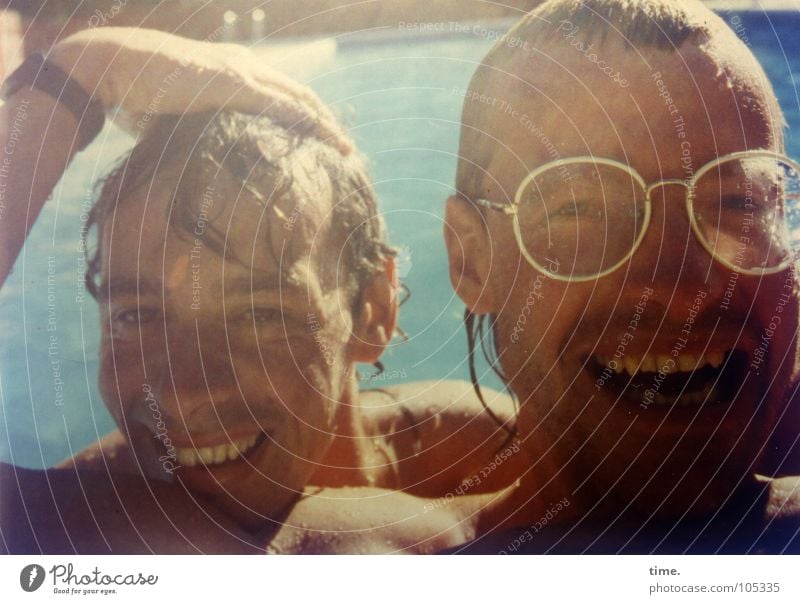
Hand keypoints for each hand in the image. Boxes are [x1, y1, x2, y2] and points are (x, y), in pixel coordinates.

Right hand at [48, 27, 350, 152]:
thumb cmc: (140, 92)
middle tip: (344, 148)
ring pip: (298, 98)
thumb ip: (202, 127)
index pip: (284, 94)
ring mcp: (241, 72)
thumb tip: (205, 156)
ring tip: (344, 148)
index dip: (308, 117)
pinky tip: (323, 137)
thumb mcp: (181, 113)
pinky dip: (305, 121)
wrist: (115, 65)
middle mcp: (246, 66)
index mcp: (237, 71)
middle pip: (301, 95)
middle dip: (326, 122)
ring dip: (325, 124)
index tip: (324, 140)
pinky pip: (280, 104)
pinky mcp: (232, 83)